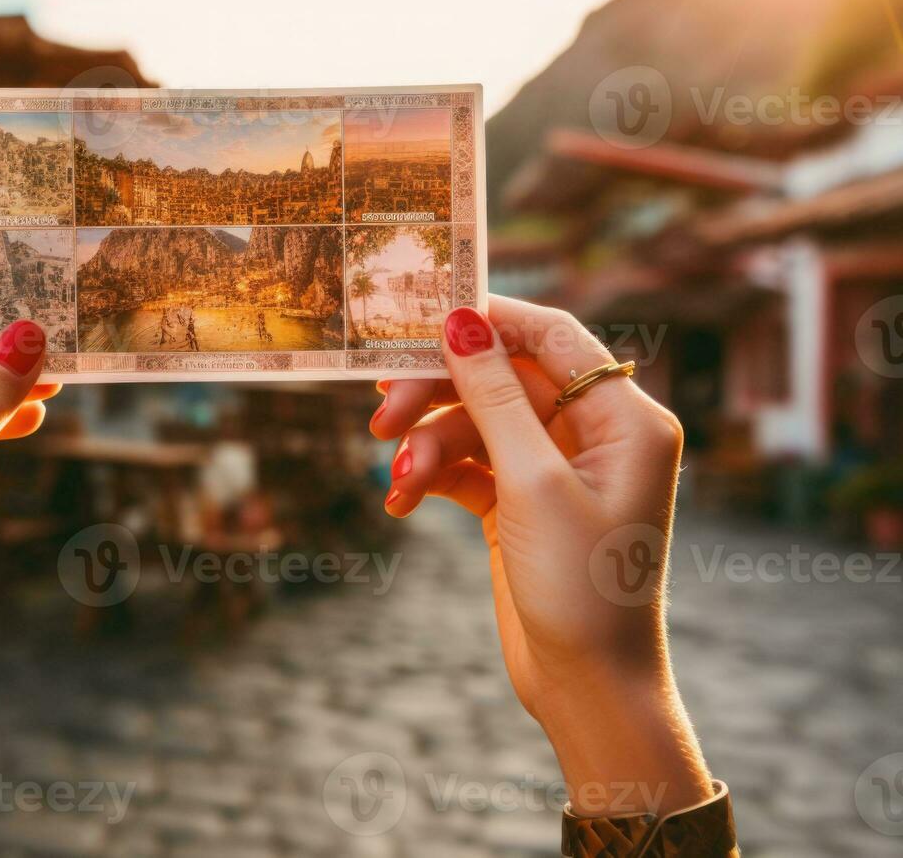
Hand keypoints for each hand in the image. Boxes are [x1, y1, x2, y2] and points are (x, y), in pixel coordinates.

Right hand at [372, 296, 710, 815]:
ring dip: (429, 446)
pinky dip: (433, 477)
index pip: (551, 335)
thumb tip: (460, 322)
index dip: (486, 321)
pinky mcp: (522, 502)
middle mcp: (596, 433)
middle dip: (440, 394)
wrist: (588, 688)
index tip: (418, 319)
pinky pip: (468, 465)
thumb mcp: (531, 482)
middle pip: (502, 378)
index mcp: (626, 417)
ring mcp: (556, 468)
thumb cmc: (581, 586)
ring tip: (397, 481)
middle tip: (382, 413)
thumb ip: (493, 395)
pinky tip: (402, 501)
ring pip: (476, 423)